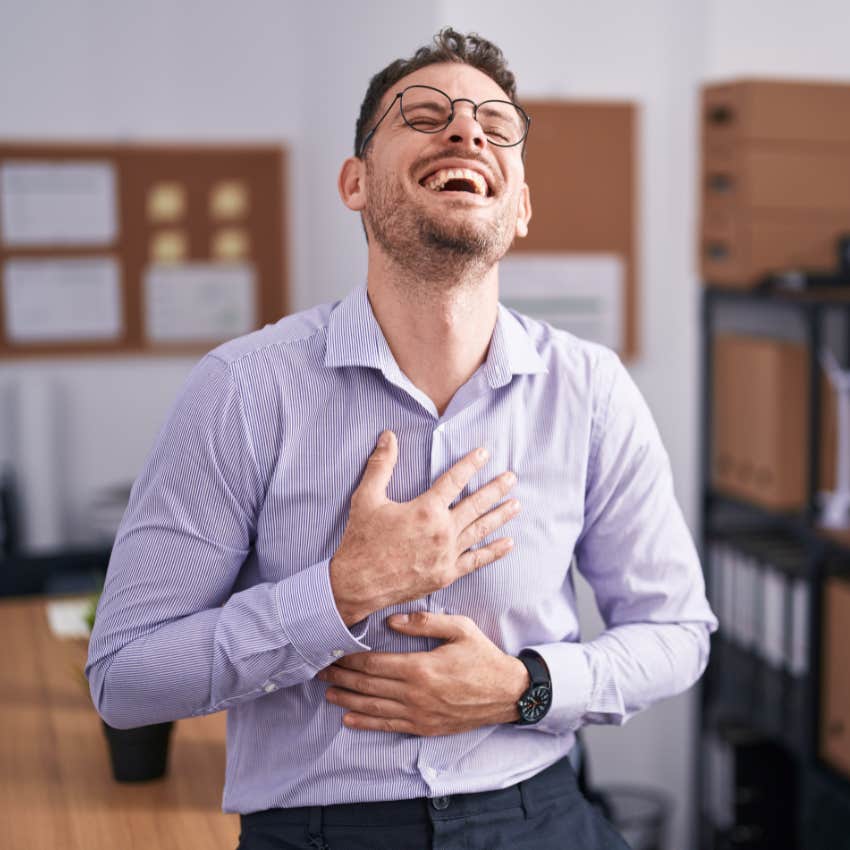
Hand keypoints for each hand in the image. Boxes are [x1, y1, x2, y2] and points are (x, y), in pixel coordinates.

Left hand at [316, 612, 529, 735]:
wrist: (508, 693)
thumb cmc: (484, 657)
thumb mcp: (461, 629)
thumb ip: (426, 622)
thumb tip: (392, 621)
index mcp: (420, 668)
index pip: (373, 664)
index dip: (349, 660)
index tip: (331, 653)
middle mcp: (415, 695)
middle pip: (368, 686)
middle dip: (341, 678)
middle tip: (318, 672)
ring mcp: (419, 714)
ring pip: (373, 708)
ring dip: (347, 700)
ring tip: (327, 693)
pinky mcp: (425, 727)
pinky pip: (389, 726)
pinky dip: (366, 723)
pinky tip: (349, 719)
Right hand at [329, 431, 519, 624]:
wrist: (357, 584)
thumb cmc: (361, 540)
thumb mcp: (367, 498)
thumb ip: (381, 465)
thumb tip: (388, 436)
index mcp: (425, 510)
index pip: (454, 480)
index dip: (470, 464)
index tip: (484, 454)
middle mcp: (442, 531)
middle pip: (475, 504)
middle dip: (495, 489)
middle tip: (512, 477)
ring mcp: (447, 555)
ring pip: (480, 530)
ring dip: (500, 516)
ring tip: (516, 504)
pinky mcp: (446, 575)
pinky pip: (476, 561)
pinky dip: (494, 552)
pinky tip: (509, 544)